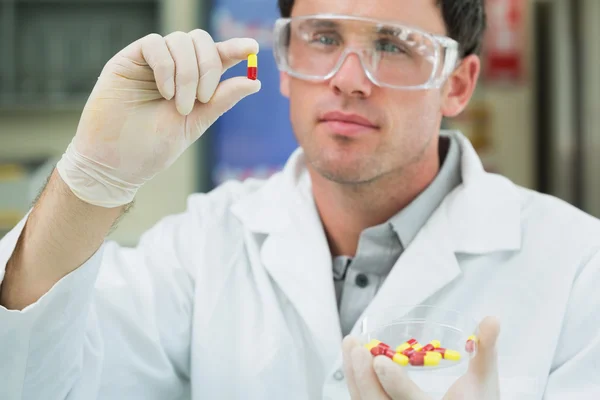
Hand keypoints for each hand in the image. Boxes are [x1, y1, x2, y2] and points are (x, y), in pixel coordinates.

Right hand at [56, 30, 260, 206]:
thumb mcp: (195, 123)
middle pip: (201, 41)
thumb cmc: (153, 147)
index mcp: (192, 83)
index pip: (217, 57)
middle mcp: (173, 68)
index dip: (235, 48)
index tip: (253, 48)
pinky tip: (165, 92)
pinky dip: (166, 67)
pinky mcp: (128, 60)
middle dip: (209, 66)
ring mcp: (151, 63)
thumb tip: (254, 82)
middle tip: (202, 98)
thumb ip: (221, 100)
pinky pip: (154, 44)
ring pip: (180, 40)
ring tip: (178, 105)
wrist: (116, 164)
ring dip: (187, 73)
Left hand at [342, 316, 500, 399]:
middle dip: (362, 377)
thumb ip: (485, 349)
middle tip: (357, 347)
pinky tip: (353, 360)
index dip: (394, 383)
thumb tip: (492, 319)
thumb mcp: (485, 379)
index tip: (380, 361)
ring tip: (350, 345)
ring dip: (354, 375)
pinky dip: (356, 382)